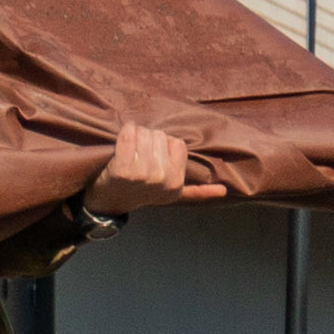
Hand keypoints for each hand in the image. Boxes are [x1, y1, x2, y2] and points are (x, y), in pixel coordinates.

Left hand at [84, 121, 223, 218]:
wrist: (109, 202)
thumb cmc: (140, 192)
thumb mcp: (170, 195)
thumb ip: (197, 191)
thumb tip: (224, 191)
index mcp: (175, 183)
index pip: (177, 144)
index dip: (164, 145)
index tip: (154, 155)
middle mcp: (161, 180)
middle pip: (161, 136)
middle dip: (149, 139)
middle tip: (139, 154)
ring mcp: (142, 175)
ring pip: (145, 132)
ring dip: (136, 134)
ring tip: (130, 150)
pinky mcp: (122, 169)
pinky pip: (128, 134)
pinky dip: (125, 131)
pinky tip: (122, 140)